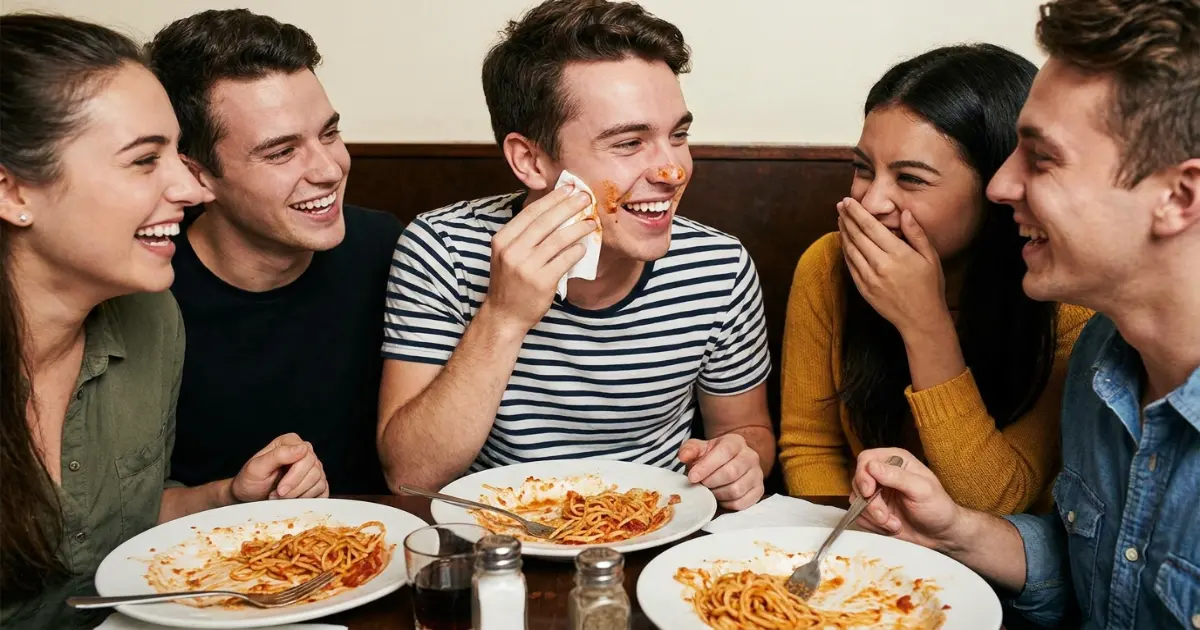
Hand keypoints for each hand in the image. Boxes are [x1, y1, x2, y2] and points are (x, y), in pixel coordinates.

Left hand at [230, 433, 328, 501]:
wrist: (249, 496)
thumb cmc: (250, 481)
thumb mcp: (257, 468)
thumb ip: (278, 455)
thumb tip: (302, 448)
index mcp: (290, 442)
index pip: (306, 456)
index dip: (295, 476)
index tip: (280, 490)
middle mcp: (304, 452)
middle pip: (315, 470)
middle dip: (296, 488)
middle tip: (278, 495)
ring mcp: (312, 467)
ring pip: (320, 481)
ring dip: (300, 495)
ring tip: (282, 498)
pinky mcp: (316, 482)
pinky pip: (323, 490)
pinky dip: (309, 499)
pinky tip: (294, 500)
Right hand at [485, 185, 595, 331]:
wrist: (504, 314)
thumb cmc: (510, 282)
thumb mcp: (508, 254)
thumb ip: (525, 235)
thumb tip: (555, 211)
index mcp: (503, 239)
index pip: (530, 213)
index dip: (552, 198)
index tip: (568, 188)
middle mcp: (512, 250)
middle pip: (545, 222)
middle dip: (568, 206)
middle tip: (586, 197)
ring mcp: (526, 266)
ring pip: (558, 239)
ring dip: (578, 228)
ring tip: (591, 222)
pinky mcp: (541, 281)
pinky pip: (564, 260)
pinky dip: (576, 251)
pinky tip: (584, 246)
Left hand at [678, 434, 763, 510]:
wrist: (731, 463)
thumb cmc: (712, 457)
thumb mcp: (699, 449)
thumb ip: (689, 450)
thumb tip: (683, 457)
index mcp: (735, 442)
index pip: (724, 452)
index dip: (706, 466)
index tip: (692, 477)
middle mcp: (750, 456)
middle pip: (731, 473)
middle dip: (711, 482)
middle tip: (701, 484)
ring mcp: (757, 474)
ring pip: (736, 490)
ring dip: (718, 494)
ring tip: (710, 490)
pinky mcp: (759, 490)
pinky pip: (742, 503)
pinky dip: (727, 504)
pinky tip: (720, 497)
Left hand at [837, 198, 949, 335]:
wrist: (921, 319)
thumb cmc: (930, 287)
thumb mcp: (930, 257)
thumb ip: (916, 234)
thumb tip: (905, 213)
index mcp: (897, 254)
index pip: (871, 227)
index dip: (857, 212)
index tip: (848, 201)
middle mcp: (880, 264)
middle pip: (857, 235)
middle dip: (846, 218)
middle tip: (840, 205)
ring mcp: (869, 278)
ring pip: (850, 250)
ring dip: (843, 232)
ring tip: (840, 219)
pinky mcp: (863, 289)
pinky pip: (850, 265)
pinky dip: (845, 251)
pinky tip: (844, 241)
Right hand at [851, 448, 962, 550]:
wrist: (941, 535)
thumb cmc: (938, 508)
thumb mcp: (922, 490)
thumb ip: (897, 477)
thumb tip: (871, 466)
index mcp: (896, 461)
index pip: (866, 459)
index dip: (863, 475)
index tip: (869, 492)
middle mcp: (883, 474)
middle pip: (858, 482)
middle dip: (870, 503)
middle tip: (885, 516)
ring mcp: (877, 493)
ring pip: (856, 501)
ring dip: (874, 517)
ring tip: (894, 524)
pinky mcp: (874, 510)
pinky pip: (860, 516)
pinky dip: (873, 525)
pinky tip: (891, 527)